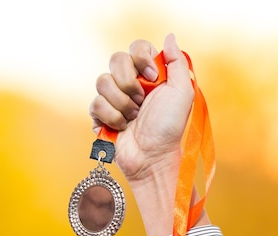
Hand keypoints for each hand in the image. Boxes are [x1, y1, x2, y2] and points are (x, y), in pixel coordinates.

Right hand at [89, 33, 193, 181]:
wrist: (154, 157)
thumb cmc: (171, 127)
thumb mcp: (183, 93)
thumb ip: (177, 62)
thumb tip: (168, 36)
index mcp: (150, 75)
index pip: (136, 47)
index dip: (140, 58)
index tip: (152, 76)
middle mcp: (131, 83)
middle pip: (115, 59)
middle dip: (128, 83)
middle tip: (141, 102)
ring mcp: (114, 98)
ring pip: (102, 82)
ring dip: (121, 104)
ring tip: (134, 119)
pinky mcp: (101, 115)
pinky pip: (95, 104)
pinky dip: (111, 118)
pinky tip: (122, 128)